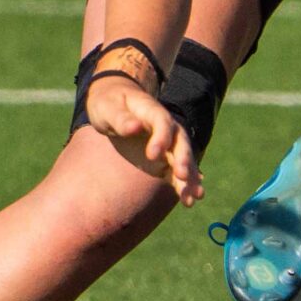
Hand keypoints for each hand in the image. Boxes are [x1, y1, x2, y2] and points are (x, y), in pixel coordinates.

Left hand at [82, 76, 202, 206]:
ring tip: (193, 197)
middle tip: (181, 176)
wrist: (114, 102)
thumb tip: (135, 127)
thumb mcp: (107, 107)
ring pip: (182, 158)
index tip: (152, 155)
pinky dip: (184, 183)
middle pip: (179, 140)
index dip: (161, 137)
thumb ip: (121, 119)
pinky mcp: (163, 156)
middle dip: (183, 158)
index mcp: (150, 110)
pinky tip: (190, 199)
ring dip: (189, 177)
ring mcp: (167, 142)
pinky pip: (176, 170)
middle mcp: (165, 126)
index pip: (161, 121)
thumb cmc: (108, 103)